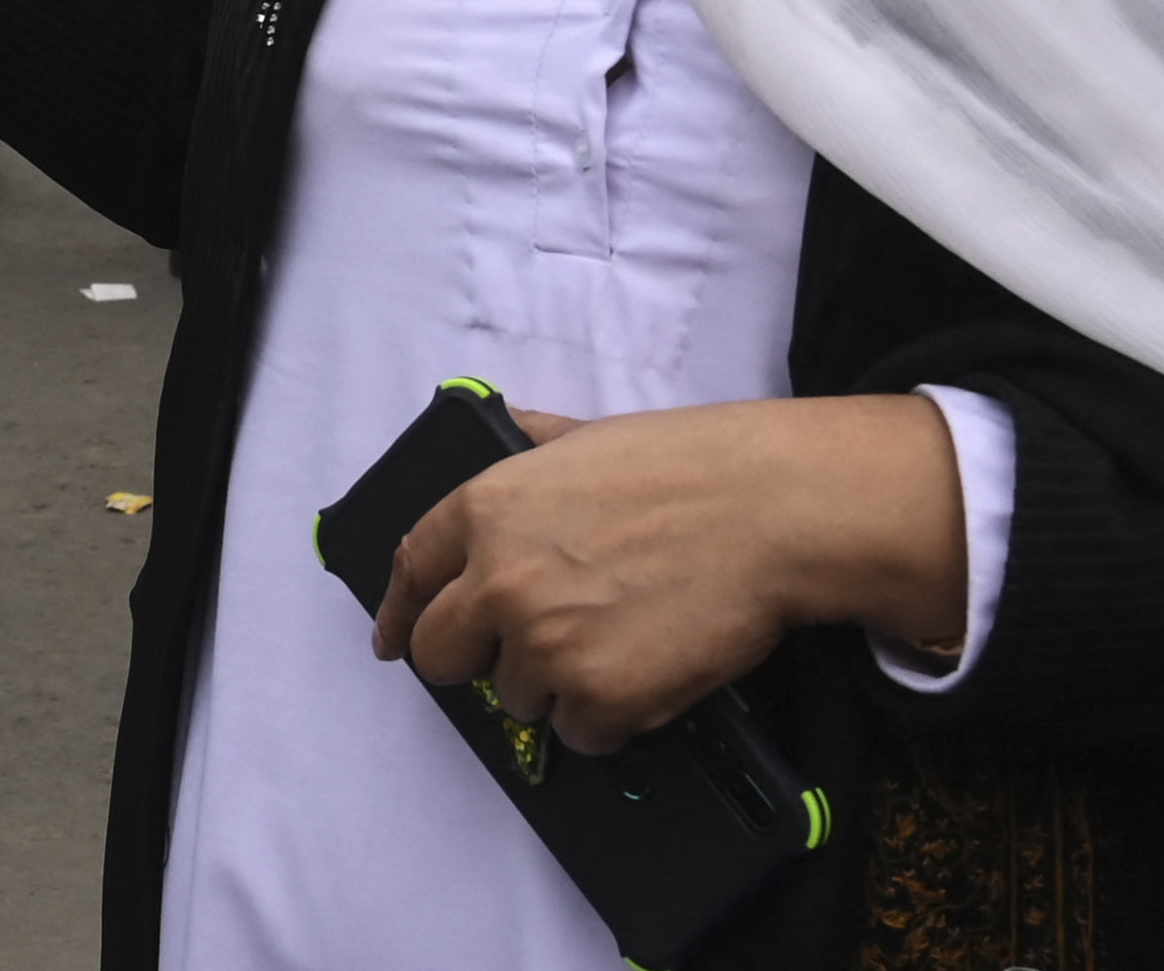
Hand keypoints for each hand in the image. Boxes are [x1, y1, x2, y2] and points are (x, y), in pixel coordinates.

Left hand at [372, 396, 969, 753]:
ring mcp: (545, 645)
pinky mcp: (600, 698)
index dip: (399, 612)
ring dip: (557, 683)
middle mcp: (497, 582)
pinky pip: (579, 734)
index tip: (395, 640)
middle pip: (441, 654)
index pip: (408, 572)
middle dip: (475, 657)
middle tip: (526, 650)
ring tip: (618, 639)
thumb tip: (501, 429)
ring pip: (518, 697)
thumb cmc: (686, 467)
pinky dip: (607, 719)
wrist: (767, 510)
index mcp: (482, 511)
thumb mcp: (581, 437)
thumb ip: (527, 446)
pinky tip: (644, 674)